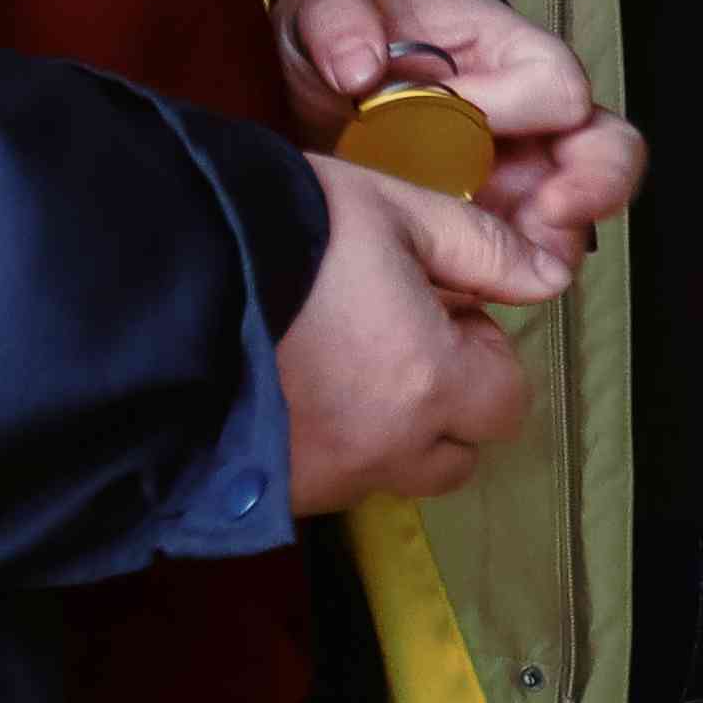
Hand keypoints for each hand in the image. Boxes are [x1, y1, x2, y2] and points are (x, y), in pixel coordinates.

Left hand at [277, 0, 646, 265]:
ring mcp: (510, 184)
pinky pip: (511, 272)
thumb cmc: (341, 35)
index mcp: (511, 56)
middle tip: (550, 212)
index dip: (510, 104)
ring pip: (570, 226)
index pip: (556, 86)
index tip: (442, 104)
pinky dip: (494, 285)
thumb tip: (359, 69)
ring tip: (494, 263)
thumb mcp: (327, 10)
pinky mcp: (479, 236)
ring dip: (544, 248)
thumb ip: (337, 23)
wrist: (306, 86)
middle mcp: (529, 124)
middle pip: (609, 154)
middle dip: (595, 186)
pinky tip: (447, 286)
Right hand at [277, 149, 563, 515]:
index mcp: (429, 382)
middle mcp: (384, 448)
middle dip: (445, 408)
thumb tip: (550, 279)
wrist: (152, 281)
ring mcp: (322, 479)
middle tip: (396, 343)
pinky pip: (324, 484)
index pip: (507, 405)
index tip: (443, 314)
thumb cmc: (279, 234)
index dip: (484, 356)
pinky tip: (290, 391)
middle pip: (454, 457)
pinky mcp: (266, 491)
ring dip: (385, 433)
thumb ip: (483, 250)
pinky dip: (323, 448)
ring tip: (337, 365)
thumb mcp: (393, 211)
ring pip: (389, 475)